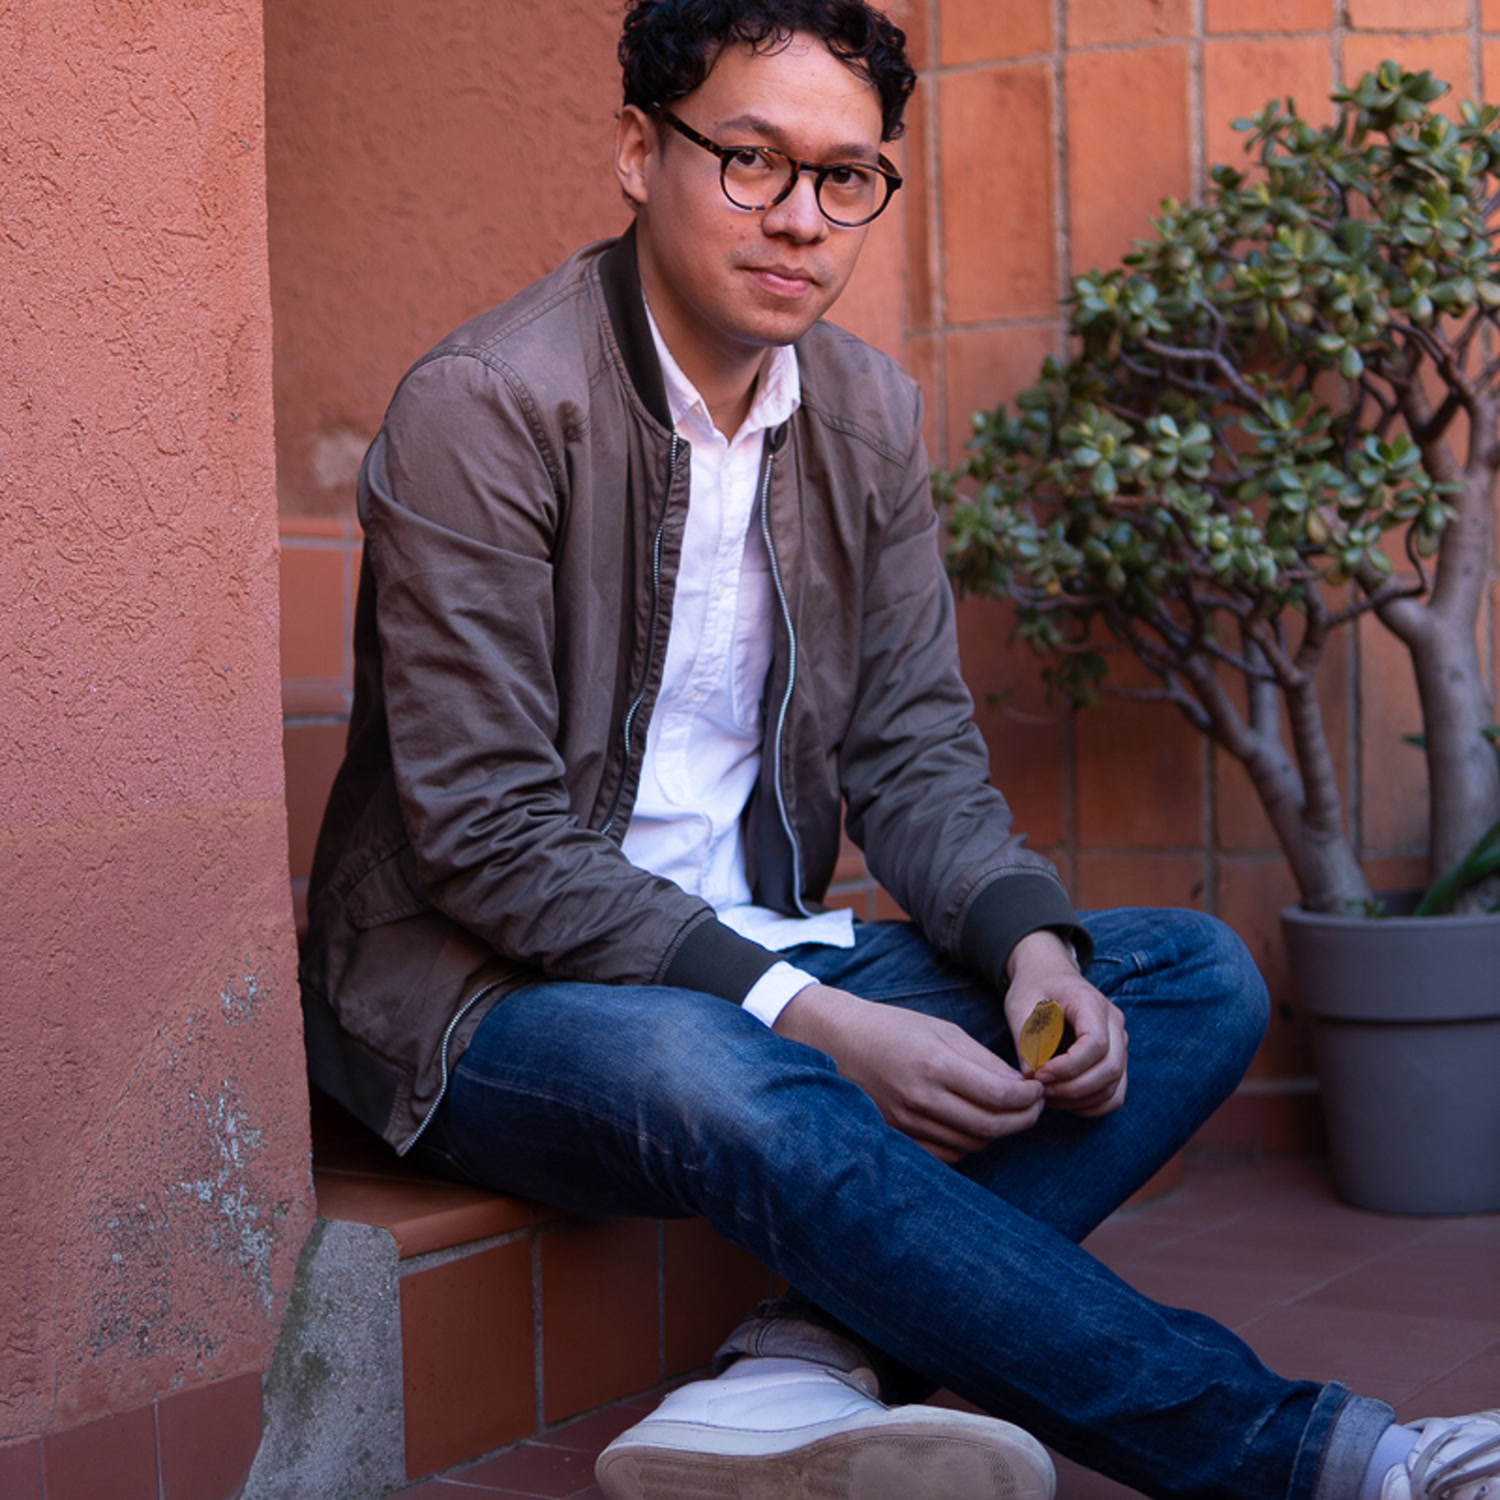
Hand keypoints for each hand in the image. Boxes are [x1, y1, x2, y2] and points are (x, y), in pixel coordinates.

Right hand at [773, 984, 1044, 1162]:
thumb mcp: (942, 1030)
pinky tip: (971, 1125)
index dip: (1029, 1097)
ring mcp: (906, 1122)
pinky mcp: (896, 1136)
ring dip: (997, 1132)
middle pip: (990, 1127)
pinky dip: (967, 1145)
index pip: (1000, 1095)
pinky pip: (946, 1155)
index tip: (1038, 1090)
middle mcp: (920, 1098)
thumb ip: (982, 1060)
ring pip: (971, 1144)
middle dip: (1023, 1120)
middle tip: (1033, 1107)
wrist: (838, 1040)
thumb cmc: (894, 1028)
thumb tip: (1020, 1087)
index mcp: (934, 1064)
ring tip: (1004, 1113)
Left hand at [1004, 930, 1127, 1117]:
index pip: (1096, 1043)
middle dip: (1072, 1088)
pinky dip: (1092, 1105)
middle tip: (1039, 1089)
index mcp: (1091, 1002)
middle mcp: (1114, 1022)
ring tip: (1047, 1095)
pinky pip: (1114, 1093)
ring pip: (1114, 1086)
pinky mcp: (1115, 1059)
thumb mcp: (1020, 1003)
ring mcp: (1119, 1042)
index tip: (1038, 1074)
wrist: (1049, 975)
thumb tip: (1031, 1075)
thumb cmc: (1034, 987)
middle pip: (1109, 1068)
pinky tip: (1063, 1101)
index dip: (1068, 1067)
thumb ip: (1026, 1037)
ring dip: (1079, 1100)